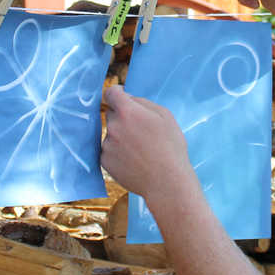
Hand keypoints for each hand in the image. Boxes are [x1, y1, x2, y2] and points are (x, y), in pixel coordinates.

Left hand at [101, 85, 198, 205]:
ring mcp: (107, 144)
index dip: (117, 93)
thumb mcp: (165, 116)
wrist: (166, 181)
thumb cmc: (170, 147)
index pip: (111, 93)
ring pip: (111, 133)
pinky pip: (109, 149)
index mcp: (128, 112)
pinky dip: (118, 152)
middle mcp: (113, 126)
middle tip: (141, 131)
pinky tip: (134, 159)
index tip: (122, 97)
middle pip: (112, 114)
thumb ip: (143, 102)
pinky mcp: (105, 161)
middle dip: (123, 117)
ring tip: (141, 149)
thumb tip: (127, 98)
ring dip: (121, 136)